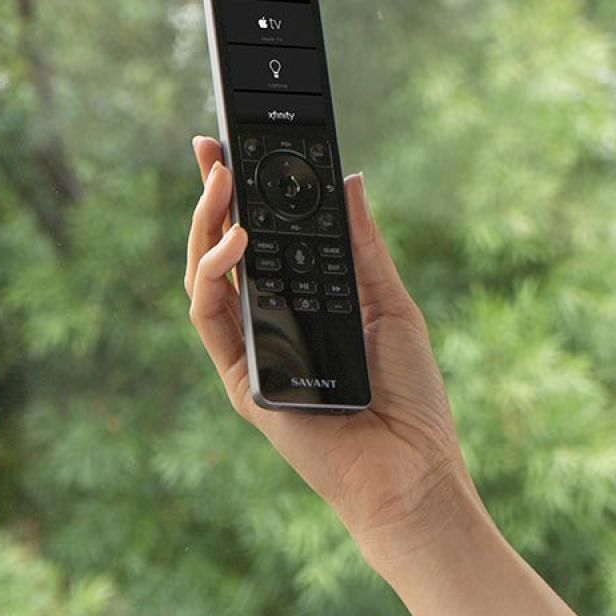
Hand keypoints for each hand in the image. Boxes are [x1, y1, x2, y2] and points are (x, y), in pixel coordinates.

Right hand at [184, 136, 483, 569]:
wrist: (412, 471)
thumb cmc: (410, 398)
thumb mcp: (390, 303)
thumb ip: (363, 245)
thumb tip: (349, 179)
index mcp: (300, 304)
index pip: (259, 239)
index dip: (240, 193)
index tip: (232, 145)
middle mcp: (267, 325)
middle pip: (222, 251)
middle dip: (211, 195)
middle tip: (213, 150)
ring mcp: (250, 352)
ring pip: (203, 278)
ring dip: (205, 224)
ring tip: (222, 182)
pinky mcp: (240, 380)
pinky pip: (210, 318)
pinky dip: (214, 274)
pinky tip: (236, 241)